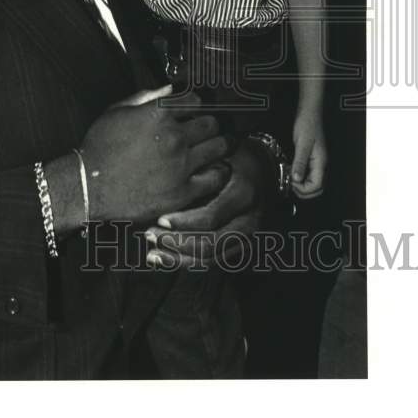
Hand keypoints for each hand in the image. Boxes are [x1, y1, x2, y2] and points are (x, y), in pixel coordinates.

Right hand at [80, 86, 229, 226]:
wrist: (87, 187)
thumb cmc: (98, 149)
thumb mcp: (116, 112)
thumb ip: (146, 97)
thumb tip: (170, 89)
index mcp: (158, 114)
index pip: (195, 100)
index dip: (196, 103)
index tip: (195, 110)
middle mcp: (174, 137)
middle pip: (212, 123)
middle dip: (210, 124)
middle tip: (206, 130)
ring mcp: (181, 165)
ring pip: (219, 147)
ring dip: (218, 145)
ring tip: (212, 148)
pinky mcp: (182, 191)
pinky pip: (216, 177)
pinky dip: (219, 171)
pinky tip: (213, 170)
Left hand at [143, 140, 267, 269]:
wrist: (267, 169)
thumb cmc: (236, 158)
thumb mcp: (221, 155)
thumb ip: (200, 171)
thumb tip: (163, 184)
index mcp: (243, 193)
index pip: (211, 217)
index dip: (184, 222)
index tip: (160, 219)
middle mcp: (250, 219)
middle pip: (210, 243)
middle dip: (177, 243)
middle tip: (150, 234)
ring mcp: (248, 236)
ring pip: (211, 258)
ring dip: (179, 258)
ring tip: (152, 252)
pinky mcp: (241, 246)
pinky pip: (213, 262)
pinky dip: (188, 262)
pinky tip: (165, 258)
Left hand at [291, 113, 327, 199]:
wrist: (309, 113)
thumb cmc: (308, 124)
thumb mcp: (302, 143)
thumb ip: (300, 162)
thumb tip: (296, 179)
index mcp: (321, 162)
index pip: (317, 185)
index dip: (304, 188)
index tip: (292, 182)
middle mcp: (321, 164)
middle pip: (318, 188)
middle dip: (304, 191)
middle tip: (291, 184)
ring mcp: (317, 162)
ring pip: (314, 182)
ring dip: (303, 186)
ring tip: (291, 180)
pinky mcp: (311, 159)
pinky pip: (309, 174)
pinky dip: (301, 178)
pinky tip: (292, 173)